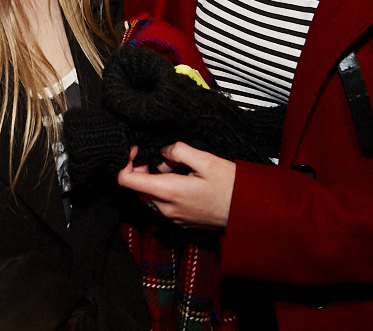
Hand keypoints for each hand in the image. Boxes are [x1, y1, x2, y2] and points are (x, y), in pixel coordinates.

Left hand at [116, 143, 235, 230]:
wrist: (247, 213)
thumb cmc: (230, 187)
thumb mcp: (206, 160)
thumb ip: (180, 151)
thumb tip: (163, 150)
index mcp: (168, 191)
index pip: (126, 180)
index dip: (125, 162)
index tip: (136, 150)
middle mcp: (166, 208)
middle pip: (137, 188)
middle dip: (144, 170)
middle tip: (165, 158)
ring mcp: (173, 218)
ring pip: (150, 196)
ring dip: (156, 181)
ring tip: (179, 169)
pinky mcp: (181, 222)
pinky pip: (162, 205)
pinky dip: (166, 191)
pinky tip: (185, 182)